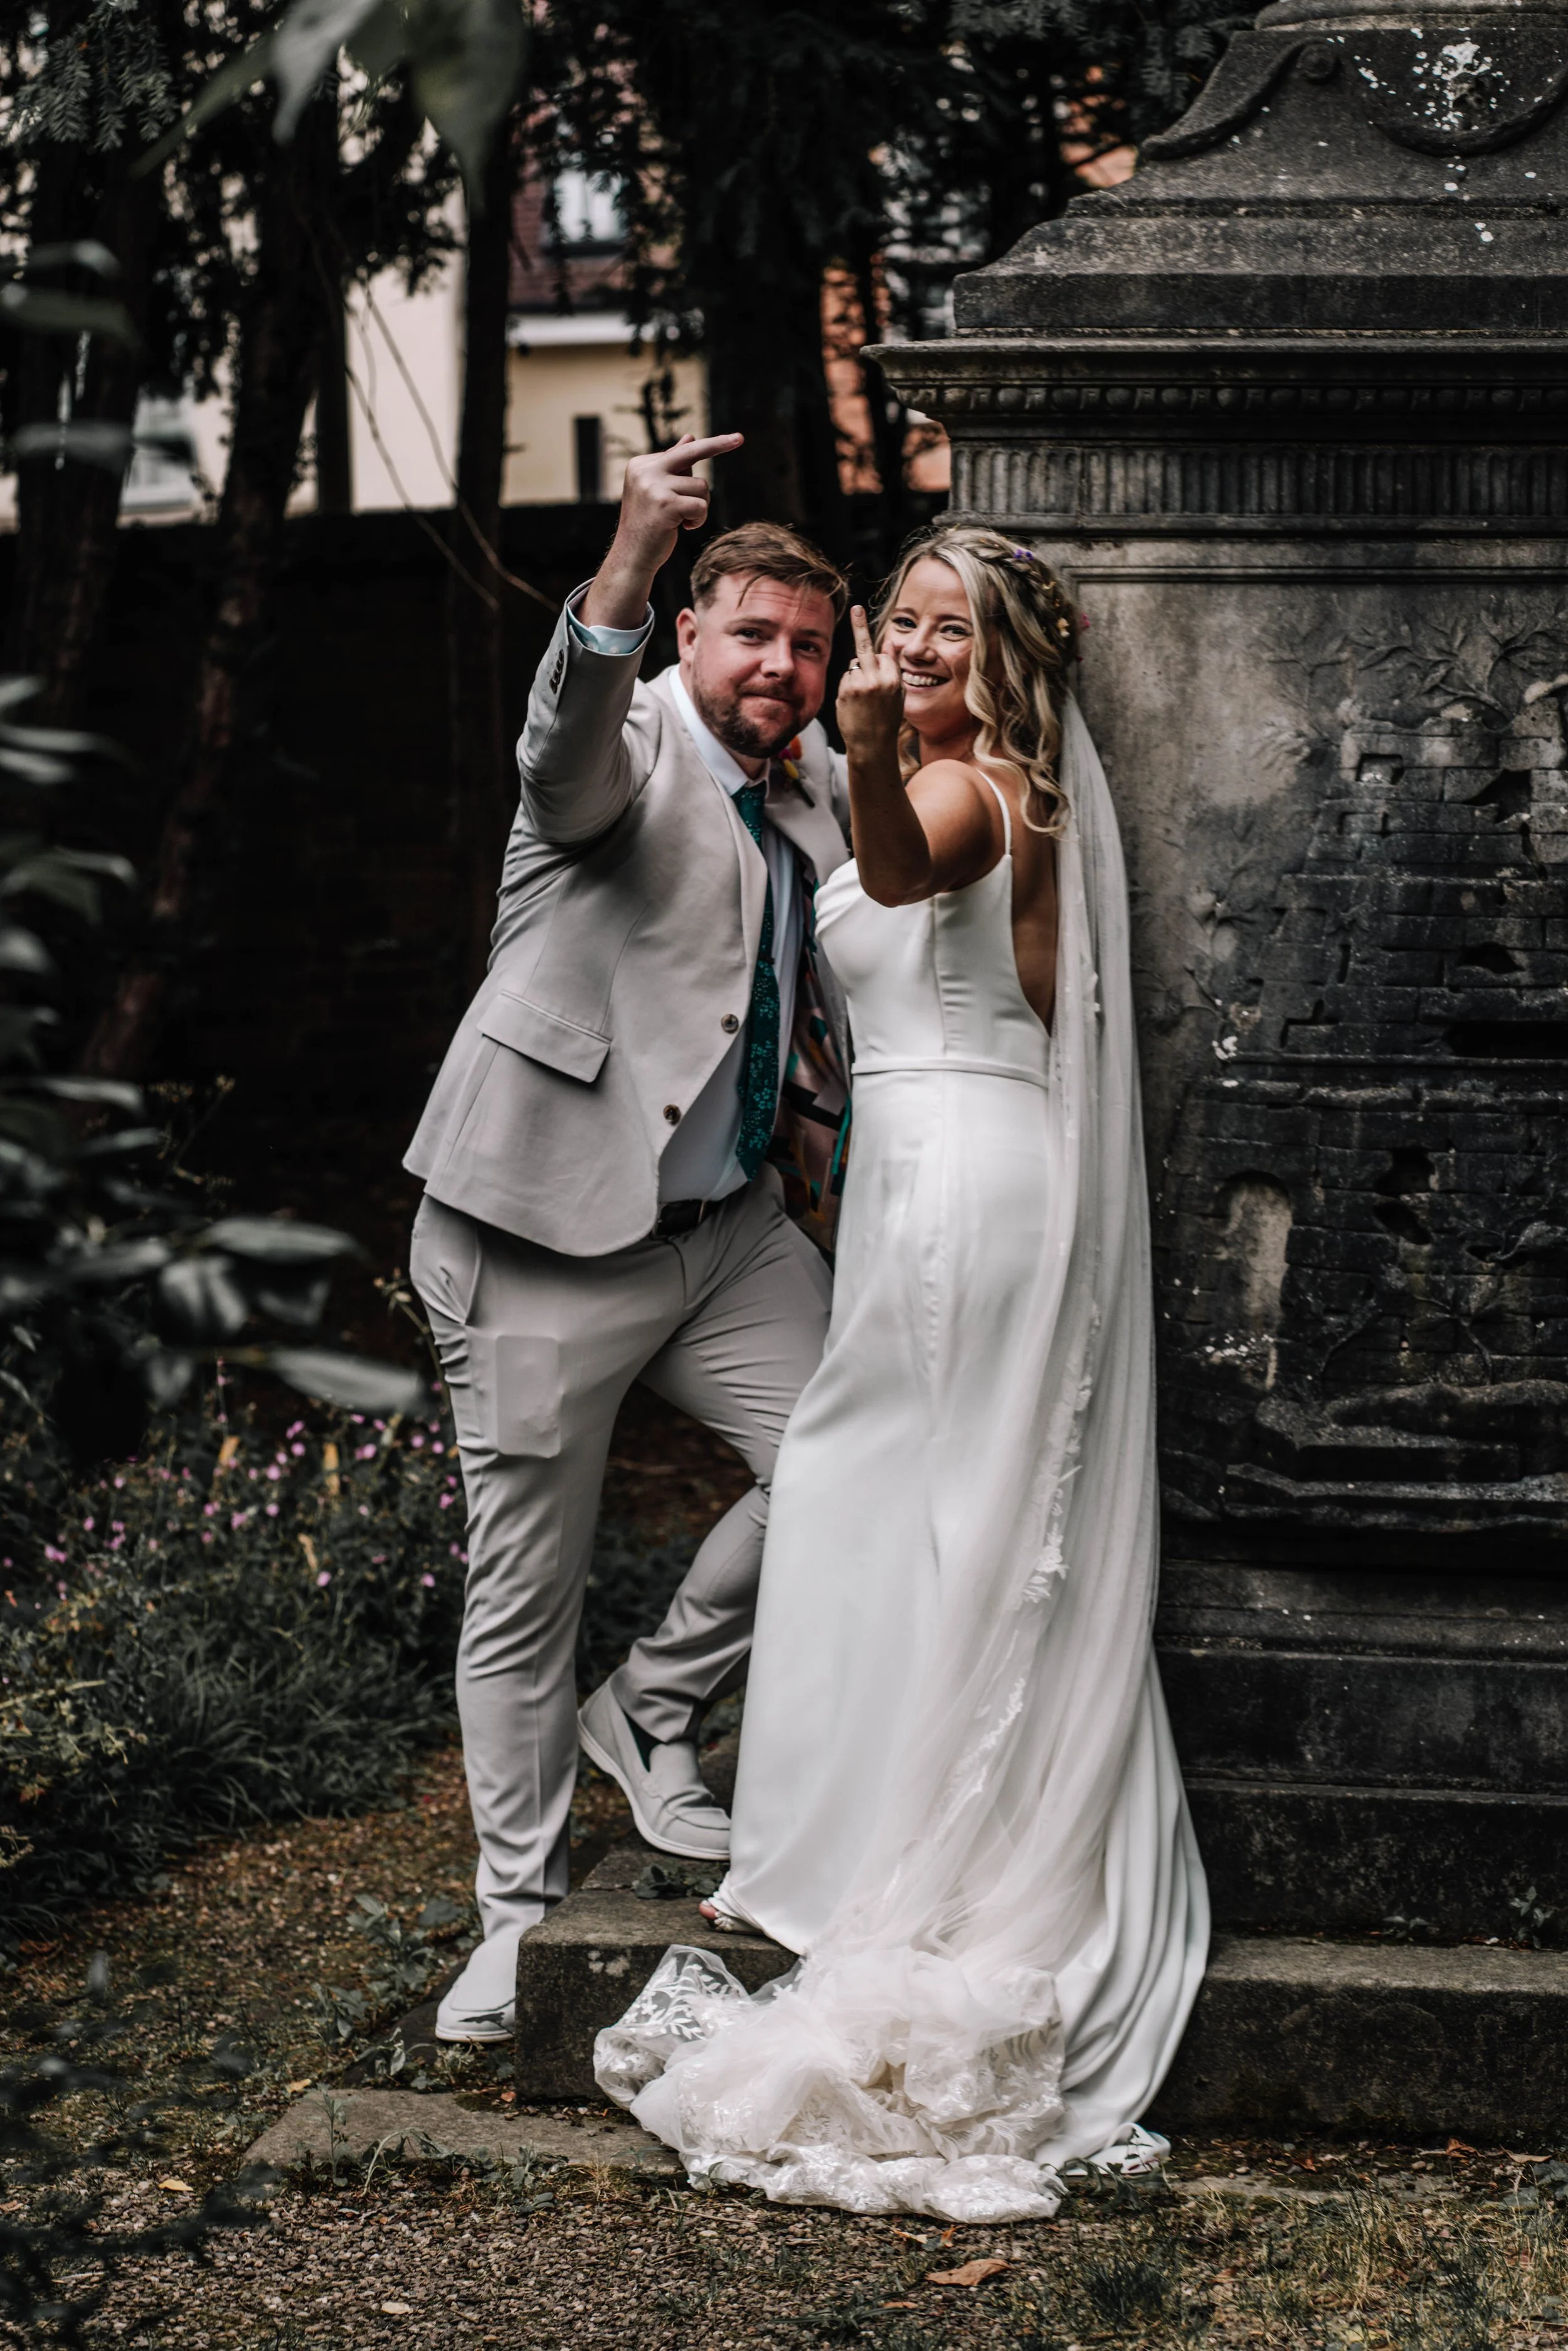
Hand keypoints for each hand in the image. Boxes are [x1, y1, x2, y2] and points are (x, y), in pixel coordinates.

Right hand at [581, 433, 742, 628]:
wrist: (632, 557)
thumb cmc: (648, 525)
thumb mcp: (659, 491)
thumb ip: (674, 466)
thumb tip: (690, 436)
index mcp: (641, 464)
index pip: (681, 453)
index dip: (703, 455)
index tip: (732, 439)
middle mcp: (645, 471)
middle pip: (691, 453)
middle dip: (718, 444)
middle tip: (740, 438)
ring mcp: (654, 487)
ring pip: (701, 486)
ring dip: (700, 507)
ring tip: (682, 520)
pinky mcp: (665, 505)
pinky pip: (701, 505)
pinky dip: (699, 519)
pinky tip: (683, 528)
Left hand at [835, 605, 903, 765]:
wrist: (871, 746)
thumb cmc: (886, 721)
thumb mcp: (897, 696)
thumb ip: (892, 670)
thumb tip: (887, 644)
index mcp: (893, 680)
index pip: (884, 654)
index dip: (880, 654)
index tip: (863, 614)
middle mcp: (876, 680)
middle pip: (865, 647)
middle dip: (860, 626)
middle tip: (856, 609)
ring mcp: (859, 685)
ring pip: (854, 665)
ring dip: (857, 674)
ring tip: (863, 698)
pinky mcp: (845, 691)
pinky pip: (846, 677)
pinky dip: (848, 685)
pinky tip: (854, 702)